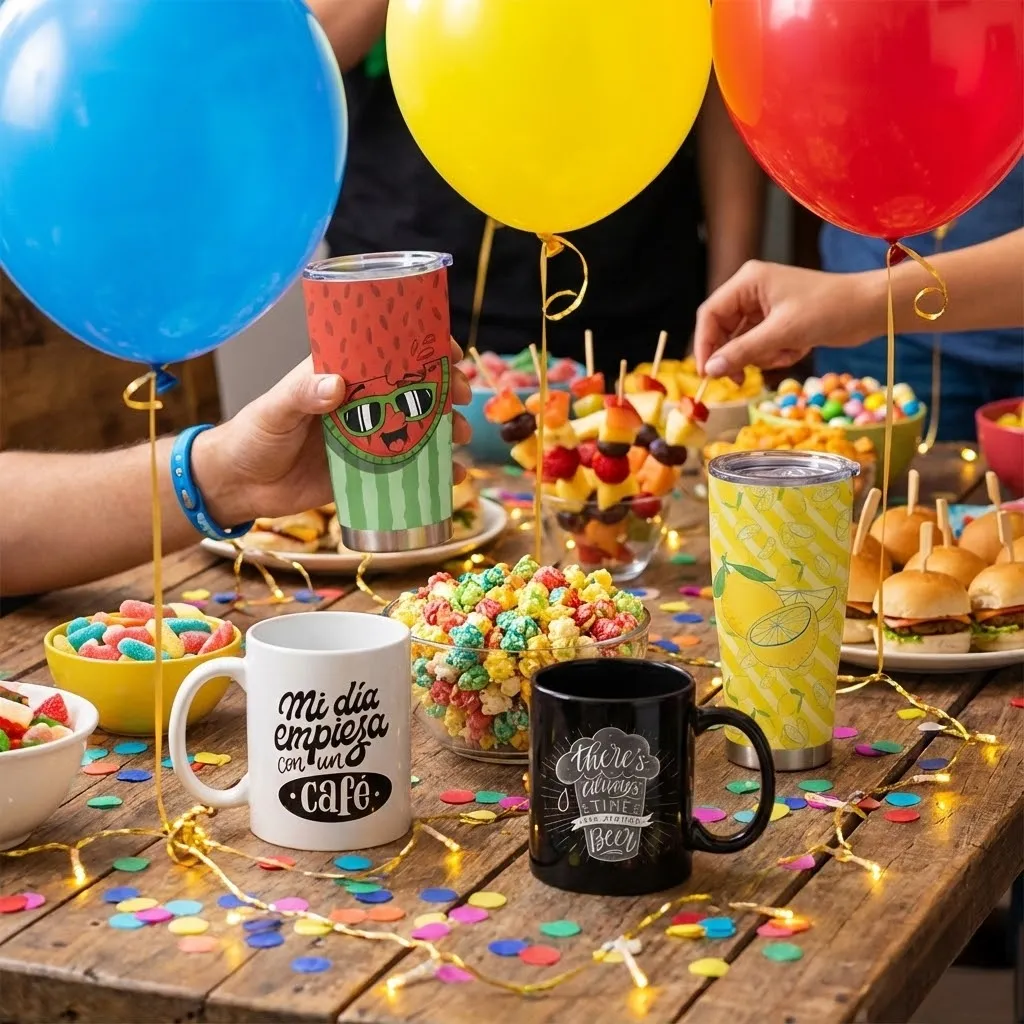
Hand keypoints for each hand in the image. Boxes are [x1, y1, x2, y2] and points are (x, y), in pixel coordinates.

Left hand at [193, 344, 471, 524]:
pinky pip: (409, 468)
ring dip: (447, 430)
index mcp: (341, 375)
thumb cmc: (251, 437)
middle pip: (414, 389)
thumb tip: (336, 384)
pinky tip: (456, 478)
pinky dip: (435, 474)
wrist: (239, 487)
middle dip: (445, 390)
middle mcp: (360, 403)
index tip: (449, 352)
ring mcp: (368, 437)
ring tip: (462, 438)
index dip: (422, 348)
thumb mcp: (274, 410)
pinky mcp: (368, 471)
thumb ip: (301, 393)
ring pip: (418, 427)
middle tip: (463, 397)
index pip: (388, 352)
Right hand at [693, 260, 874, 381]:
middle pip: (724, 331)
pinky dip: (775, 353)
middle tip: (743, 379)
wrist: (870, 308)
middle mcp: (752, 291)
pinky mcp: (778, 320)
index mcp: (747, 281)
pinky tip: (797, 349)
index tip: (708, 373)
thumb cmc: (829, 310)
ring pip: (743, 342)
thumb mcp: (782, 333)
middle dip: (738, 355)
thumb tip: (710, 370)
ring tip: (787, 353)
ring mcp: (765, 306)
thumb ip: (742, 351)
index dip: (705, 345)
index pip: (710, 314)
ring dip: (762, 356)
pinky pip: (761, 345)